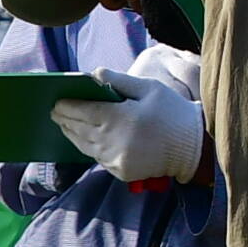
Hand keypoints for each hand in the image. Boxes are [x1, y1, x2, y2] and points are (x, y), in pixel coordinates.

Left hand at [50, 77, 206, 184]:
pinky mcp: (121, 172)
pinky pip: (98, 158)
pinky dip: (89, 147)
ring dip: (73, 134)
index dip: (68, 106)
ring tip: (65, 124)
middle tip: (55, 111)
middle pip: (80, 129)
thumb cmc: (171, 111)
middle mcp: (114, 141)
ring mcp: (116, 159)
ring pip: (85, 146)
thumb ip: (119, 80)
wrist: (192, 146)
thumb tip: (93, 75)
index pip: (84, 110)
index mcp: (120, 117)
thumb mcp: (148, 88)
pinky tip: (84, 138)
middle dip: (65, 119)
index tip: (56, 101)